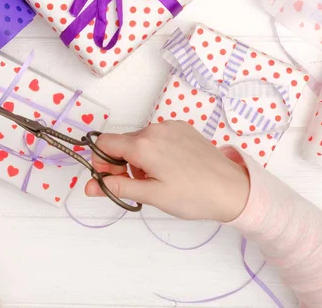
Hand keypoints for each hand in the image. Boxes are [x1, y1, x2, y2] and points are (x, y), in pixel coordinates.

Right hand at [85, 121, 249, 221]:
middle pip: (122, 142)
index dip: (101, 162)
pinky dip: (154, 151)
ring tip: (155, 180)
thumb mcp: (151, 195)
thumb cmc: (193, 195)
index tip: (109, 179)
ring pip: (139, 140)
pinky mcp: (182, 128)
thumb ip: (117, 187)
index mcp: (143, 144)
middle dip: (119, 163)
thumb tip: (89, 186)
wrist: (232, 189)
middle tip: (134, 185)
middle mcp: (155, 129)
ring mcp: (170, 126)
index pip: (104, 143)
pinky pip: (157, 137)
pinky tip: (168, 169)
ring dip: (137, 159)